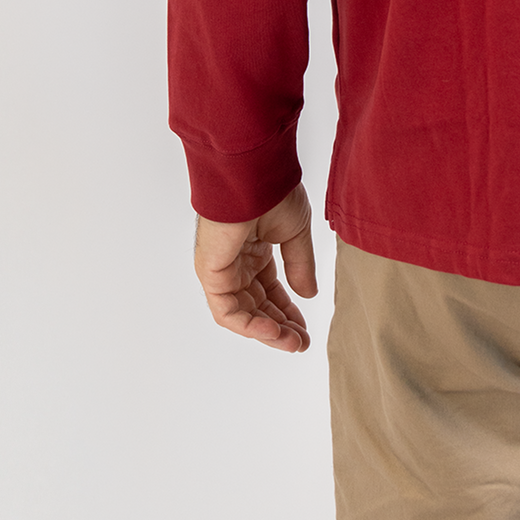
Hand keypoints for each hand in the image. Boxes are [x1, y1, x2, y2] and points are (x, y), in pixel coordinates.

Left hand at [193, 183, 317, 352]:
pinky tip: (274, 332)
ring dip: (267, 331)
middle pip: (257, 305)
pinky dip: (249, 325)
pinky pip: (227, 310)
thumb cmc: (273, 193)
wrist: (254, 175)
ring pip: (243, 312)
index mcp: (255, 249)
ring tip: (292, 343)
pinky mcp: (211, 273)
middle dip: (280, 326)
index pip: (270, 289)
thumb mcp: (296, 234)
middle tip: (301, 343)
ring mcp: (222, 269)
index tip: (305, 329)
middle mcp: (237, 261)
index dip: (288, 311)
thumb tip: (308, 294)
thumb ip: (300, 266)